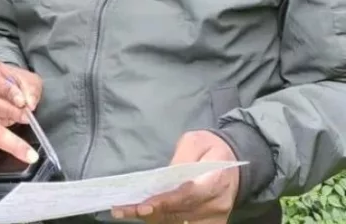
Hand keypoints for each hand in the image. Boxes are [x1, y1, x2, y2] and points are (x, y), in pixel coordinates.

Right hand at [0, 58, 42, 125]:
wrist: (6, 90)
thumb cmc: (14, 83)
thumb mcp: (27, 80)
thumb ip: (30, 89)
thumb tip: (29, 104)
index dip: (7, 92)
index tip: (22, 102)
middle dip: (9, 110)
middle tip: (26, 116)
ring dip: (5, 119)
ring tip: (19, 118)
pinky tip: (8, 123)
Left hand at [112, 131, 239, 223]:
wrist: (234, 161)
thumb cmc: (211, 148)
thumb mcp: (196, 141)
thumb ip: (181, 158)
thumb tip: (164, 177)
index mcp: (215, 178)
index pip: (188, 195)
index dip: (165, 202)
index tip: (143, 205)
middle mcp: (217, 203)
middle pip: (180, 213)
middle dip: (150, 212)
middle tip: (123, 210)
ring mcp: (216, 216)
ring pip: (180, 223)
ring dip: (154, 219)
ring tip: (127, 212)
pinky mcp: (212, 223)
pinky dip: (165, 221)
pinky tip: (148, 215)